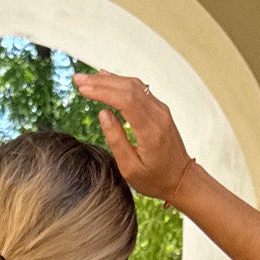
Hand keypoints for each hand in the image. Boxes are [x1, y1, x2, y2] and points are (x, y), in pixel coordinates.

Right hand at [73, 71, 192, 200]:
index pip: (125, 100)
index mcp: (151, 131)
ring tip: (87, 80)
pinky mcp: (159, 109)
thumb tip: (103, 114)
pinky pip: (139, 90)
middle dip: (100, 82)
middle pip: (128, 88)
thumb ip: (116, 140)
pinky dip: (120, 83)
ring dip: (109, 80)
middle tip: (78, 80)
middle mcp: (158, 115)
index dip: (102, 91)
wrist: (182, 179)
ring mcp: (161, 110)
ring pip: (134, 85)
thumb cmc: (157, 179)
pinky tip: (106, 79)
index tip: (83, 89)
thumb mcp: (131, 168)